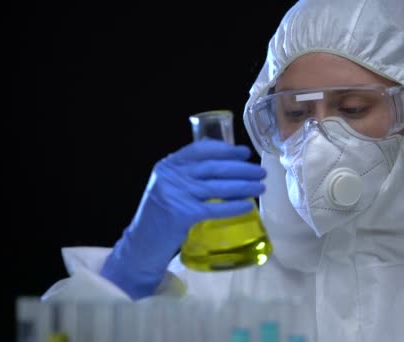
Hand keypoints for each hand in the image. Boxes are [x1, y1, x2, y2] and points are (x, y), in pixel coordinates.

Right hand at [100, 139, 266, 298]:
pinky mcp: (182, 215)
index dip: (225, 150)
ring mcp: (176, 194)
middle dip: (241, 169)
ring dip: (243, 186)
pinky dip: (234, 206)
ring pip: (218, 187)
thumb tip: (226, 160)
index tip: (244, 153)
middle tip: (261, 171)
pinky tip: (248, 205)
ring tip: (260, 187)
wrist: (142, 243)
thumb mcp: (170, 185)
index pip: (201, 149)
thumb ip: (190, 173)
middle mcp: (171, 176)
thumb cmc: (162, 214)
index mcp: (169, 164)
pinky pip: (215, 208)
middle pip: (214, 167)